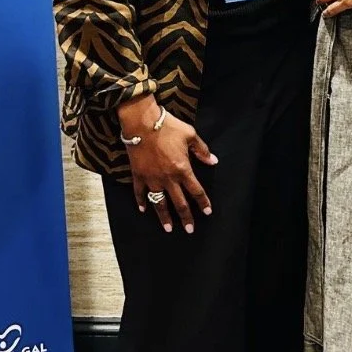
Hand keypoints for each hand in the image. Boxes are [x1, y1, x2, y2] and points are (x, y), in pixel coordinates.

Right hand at [121, 104, 216, 234]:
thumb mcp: (190, 135)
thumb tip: (213, 161)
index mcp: (182, 169)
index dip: (203, 202)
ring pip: (159, 202)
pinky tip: (143, 209)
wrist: (142, 122)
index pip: (196, 190)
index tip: (207, 212)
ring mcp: (152, 178)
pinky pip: (140, 192)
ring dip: (164, 217)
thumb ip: (202, 150)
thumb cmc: (167, 126)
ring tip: (168, 228)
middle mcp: (168, 178)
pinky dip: (141, 201)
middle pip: (179, 203)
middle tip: (190, 229)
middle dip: (186, 217)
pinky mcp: (138, 175)